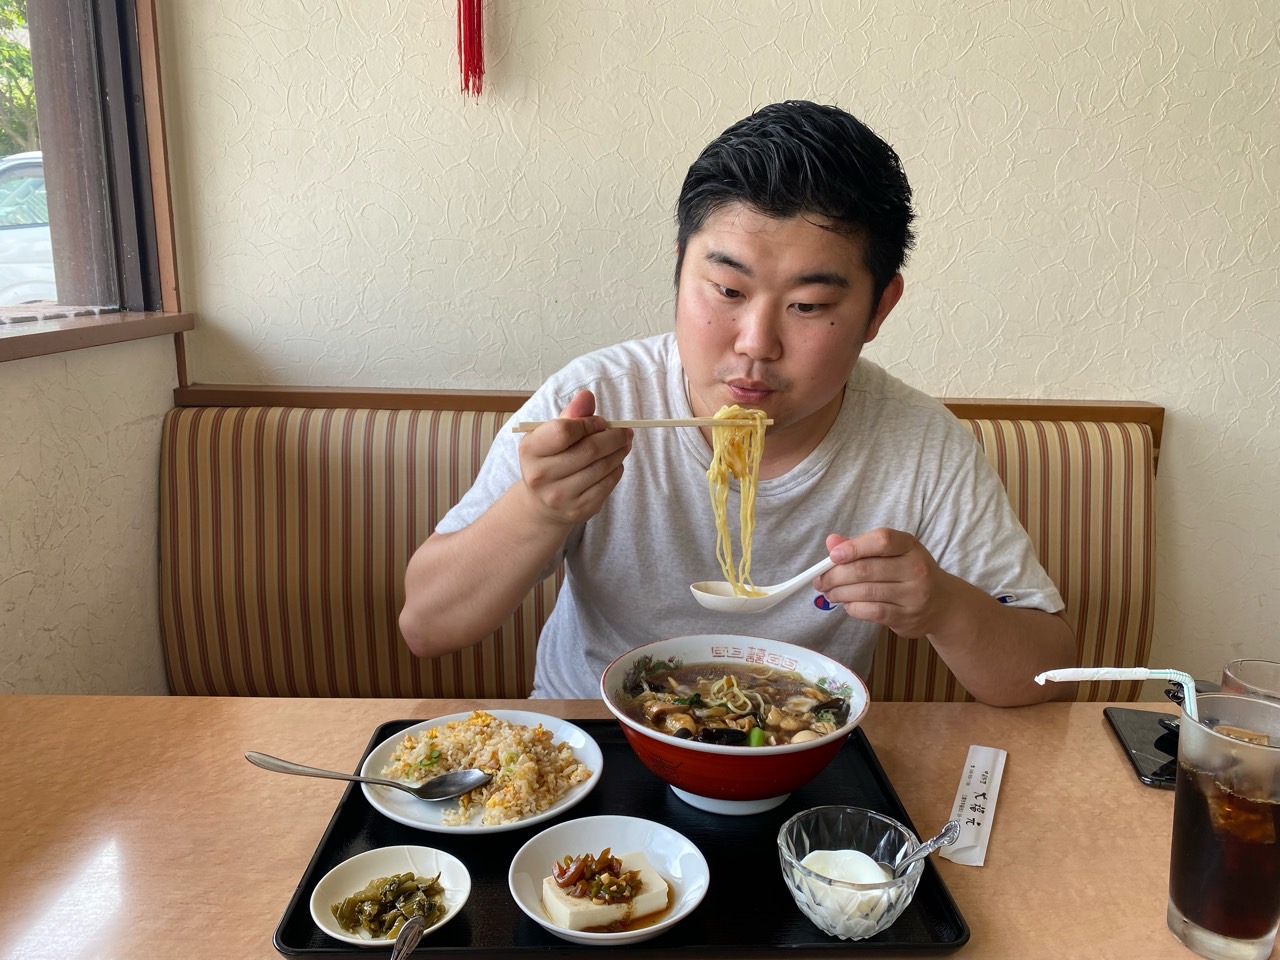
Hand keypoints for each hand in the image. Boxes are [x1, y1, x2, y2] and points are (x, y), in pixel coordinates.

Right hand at [516, 389, 632, 526]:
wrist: (541, 504)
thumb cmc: (549, 460)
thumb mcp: (551, 435)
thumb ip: (570, 415)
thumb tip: (586, 396)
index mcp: (530, 450)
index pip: (564, 431)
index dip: (588, 423)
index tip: (600, 422)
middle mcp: (540, 475)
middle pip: (589, 450)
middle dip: (614, 437)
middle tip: (626, 431)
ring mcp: (560, 496)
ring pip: (602, 467)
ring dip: (619, 452)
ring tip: (624, 443)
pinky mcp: (579, 509)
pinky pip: (607, 484)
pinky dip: (616, 469)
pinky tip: (615, 463)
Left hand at [814, 529, 960, 637]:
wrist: (944, 604)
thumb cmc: (910, 573)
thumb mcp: (892, 553)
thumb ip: (861, 546)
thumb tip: (831, 542)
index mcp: (910, 546)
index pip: (882, 540)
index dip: (854, 547)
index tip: (833, 556)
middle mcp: (916, 569)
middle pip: (867, 569)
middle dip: (836, 575)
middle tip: (820, 580)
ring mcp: (913, 595)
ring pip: (866, 592)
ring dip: (840, 593)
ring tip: (829, 593)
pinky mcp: (907, 617)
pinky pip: (872, 612)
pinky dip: (853, 608)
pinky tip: (847, 604)